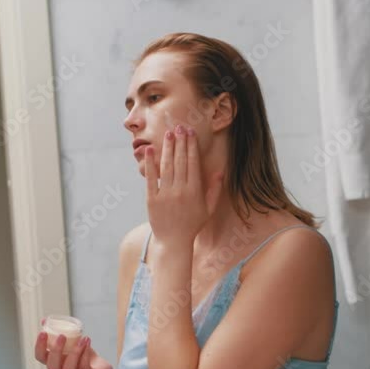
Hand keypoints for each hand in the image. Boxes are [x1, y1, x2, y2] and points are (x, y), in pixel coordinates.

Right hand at [34, 324, 114, 368]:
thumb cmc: (83, 356)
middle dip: (55, 350)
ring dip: (74, 352)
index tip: (43, 332)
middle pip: (52, 366)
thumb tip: (44, 320)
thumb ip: (58, 333)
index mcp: (55, 361)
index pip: (41, 357)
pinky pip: (84, 367)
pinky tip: (88, 342)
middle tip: (61, 336)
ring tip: (82, 338)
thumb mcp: (71, 343)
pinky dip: (85, 354)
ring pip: (68, 368)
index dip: (39, 346)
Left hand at [145, 125, 223, 246]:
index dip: (191, 146)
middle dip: (180, 142)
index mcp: (195, 191)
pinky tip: (149, 150)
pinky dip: (150, 163)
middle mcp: (180, 190)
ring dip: (168, 148)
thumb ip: (214, 190)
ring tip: (168, 133)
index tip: (190, 133)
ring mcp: (165, 194)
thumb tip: (220, 172)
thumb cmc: (192, 225)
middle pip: (180, 161)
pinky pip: (151, 178)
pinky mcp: (152, 199)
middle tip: (180, 126)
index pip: (193, 163)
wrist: (173, 242)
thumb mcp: (208, 209)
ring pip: (167, 166)